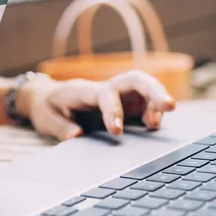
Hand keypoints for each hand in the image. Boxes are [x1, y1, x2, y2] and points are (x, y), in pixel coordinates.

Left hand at [18, 71, 175, 139]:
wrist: (46, 96)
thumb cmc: (47, 107)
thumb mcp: (45, 118)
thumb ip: (60, 127)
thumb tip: (77, 135)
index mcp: (83, 91)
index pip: (104, 94)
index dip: (113, 110)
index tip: (117, 132)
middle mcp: (104, 88)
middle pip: (134, 79)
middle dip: (154, 90)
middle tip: (170, 106)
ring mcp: (117, 95)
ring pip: (144, 88)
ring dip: (157, 101)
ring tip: (156, 124)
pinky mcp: (125, 104)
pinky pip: (145, 103)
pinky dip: (154, 112)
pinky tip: (153, 126)